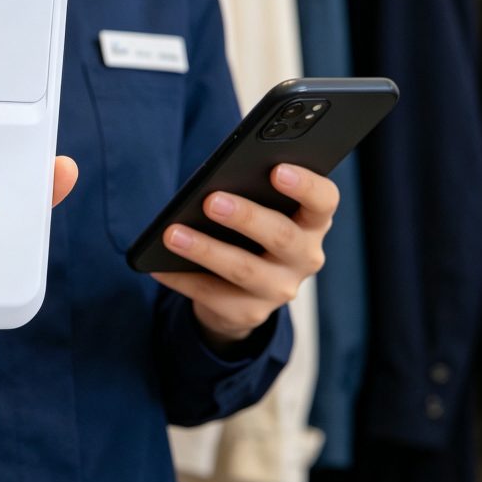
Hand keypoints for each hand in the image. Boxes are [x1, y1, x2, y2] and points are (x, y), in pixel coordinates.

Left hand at [150, 164, 338, 351]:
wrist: (242, 291)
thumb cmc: (248, 230)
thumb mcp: (258, 209)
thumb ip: (249, 191)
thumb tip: (212, 184)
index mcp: (312, 222)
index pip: (323, 200)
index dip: (305, 185)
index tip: (277, 169)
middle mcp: (305, 257)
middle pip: (281, 235)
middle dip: (245, 217)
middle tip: (211, 200)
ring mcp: (280, 289)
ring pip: (244, 270)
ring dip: (205, 250)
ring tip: (172, 234)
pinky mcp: (250, 313)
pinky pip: (212, 294)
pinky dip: (181, 278)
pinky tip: (158, 265)